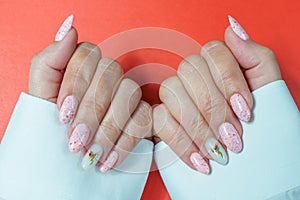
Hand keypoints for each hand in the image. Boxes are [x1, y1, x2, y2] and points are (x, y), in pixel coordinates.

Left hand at [29, 15, 151, 171]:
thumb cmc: (56, 127)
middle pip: (109, 73)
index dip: (74, 83)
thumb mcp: (43, 97)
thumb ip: (48, 62)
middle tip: (75, 139)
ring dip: (108, 127)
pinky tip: (108, 159)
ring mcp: (130, 91)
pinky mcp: (145, 113)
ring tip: (90, 152)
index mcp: (85, 65)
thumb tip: (69, 31)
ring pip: (128, 93)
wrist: (71, 158)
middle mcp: (109, 73)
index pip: (87, 54)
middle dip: (90, 110)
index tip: (63, 113)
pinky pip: (143, 119)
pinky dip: (124, 142)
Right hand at [153, 16, 280, 173]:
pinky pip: (160, 119)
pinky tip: (199, 158)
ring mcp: (172, 94)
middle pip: (189, 69)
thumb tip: (232, 29)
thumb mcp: (266, 89)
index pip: (213, 51)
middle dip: (214, 106)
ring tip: (217, 150)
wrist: (249, 163)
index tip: (245, 110)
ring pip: (171, 91)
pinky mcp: (158, 117)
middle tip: (233, 135)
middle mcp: (191, 74)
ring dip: (197, 124)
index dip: (229, 80)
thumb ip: (256, 56)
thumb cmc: (259, 124)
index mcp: (217, 64)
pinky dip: (182, 141)